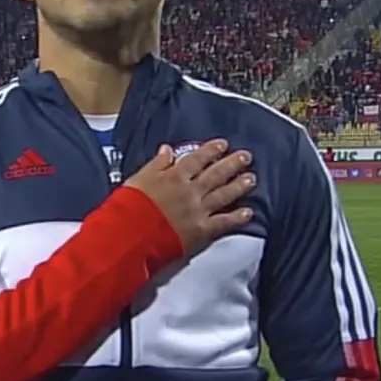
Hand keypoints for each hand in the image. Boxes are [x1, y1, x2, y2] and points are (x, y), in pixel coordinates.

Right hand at [124, 138, 254, 252]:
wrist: (130, 235)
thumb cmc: (129, 208)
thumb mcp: (137, 179)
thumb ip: (155, 165)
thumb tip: (167, 150)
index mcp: (174, 176)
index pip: (197, 159)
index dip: (211, 150)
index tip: (222, 144)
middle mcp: (190, 191)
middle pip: (216, 174)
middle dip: (232, 164)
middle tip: (245, 157)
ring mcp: (198, 210)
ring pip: (223, 194)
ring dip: (239, 186)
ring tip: (251, 179)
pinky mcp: (201, 231)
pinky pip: (223, 222)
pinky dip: (237, 217)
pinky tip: (248, 212)